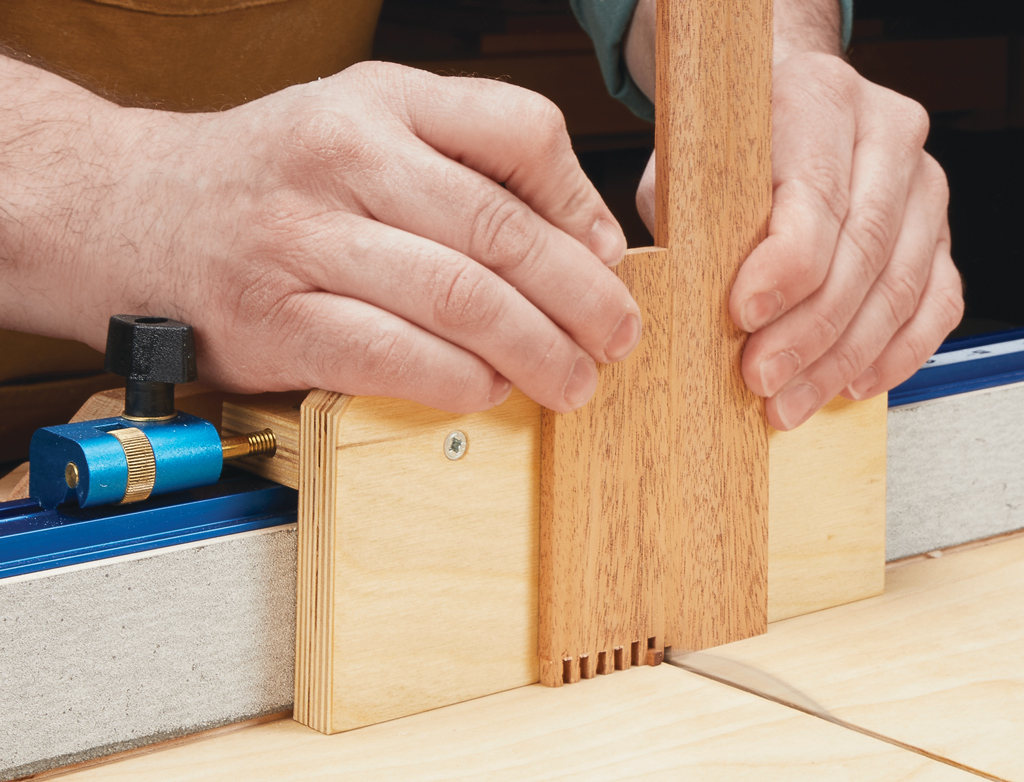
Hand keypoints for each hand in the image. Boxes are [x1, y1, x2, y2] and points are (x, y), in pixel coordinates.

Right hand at [1, 60, 639, 412]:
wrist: (130, 212)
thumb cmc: (268, 181)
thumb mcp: (363, 128)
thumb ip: (465, 167)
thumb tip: (580, 242)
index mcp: (379, 100)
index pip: (519, 130)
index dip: (582, 205)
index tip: (606, 261)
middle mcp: (343, 156)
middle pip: (499, 229)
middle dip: (579, 298)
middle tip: (616, 338)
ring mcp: (304, 238)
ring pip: (457, 297)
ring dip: (534, 350)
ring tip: (573, 380)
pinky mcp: (277, 320)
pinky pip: (392, 354)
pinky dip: (456, 380)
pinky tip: (487, 390)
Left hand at [637, 52, 962, 429]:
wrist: (786, 114)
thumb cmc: (730, 149)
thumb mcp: (686, 168)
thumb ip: (691, 219)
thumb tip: (684, 295)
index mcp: (818, 101)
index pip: (816, 197)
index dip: (784, 269)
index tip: (744, 316)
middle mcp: (885, 135)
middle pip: (862, 252)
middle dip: (808, 332)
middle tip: (762, 378)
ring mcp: (922, 184)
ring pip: (900, 287)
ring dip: (842, 359)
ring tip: (791, 400)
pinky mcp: (938, 231)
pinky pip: (936, 303)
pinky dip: (895, 354)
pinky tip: (850, 382)